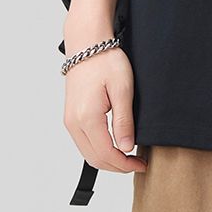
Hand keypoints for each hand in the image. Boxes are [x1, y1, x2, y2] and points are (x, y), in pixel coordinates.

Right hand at [62, 23, 146, 174]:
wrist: (87, 45)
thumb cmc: (106, 61)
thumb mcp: (123, 90)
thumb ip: (124, 121)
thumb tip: (126, 148)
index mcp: (87, 118)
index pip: (106, 154)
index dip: (125, 164)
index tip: (141, 164)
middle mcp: (73, 124)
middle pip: (95, 158)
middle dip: (117, 166)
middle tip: (138, 164)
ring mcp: (70, 121)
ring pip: (88, 153)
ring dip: (108, 159)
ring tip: (129, 156)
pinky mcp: (71, 116)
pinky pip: (84, 142)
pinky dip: (99, 149)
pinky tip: (114, 145)